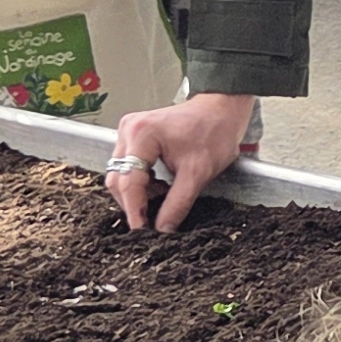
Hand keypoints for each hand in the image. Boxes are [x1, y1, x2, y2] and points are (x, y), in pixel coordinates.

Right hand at [108, 91, 256, 231]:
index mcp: (141, 134)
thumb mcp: (197, 174)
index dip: (134, 210)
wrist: (221, 110)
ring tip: (164, 194)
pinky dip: (142, 182)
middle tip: (154, 218)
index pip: (129, 182)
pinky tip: (161, 184)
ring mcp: (128, 131)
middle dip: (135, 202)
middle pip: (119, 178)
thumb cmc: (213, 132)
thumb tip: (162, 229)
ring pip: (122, 174)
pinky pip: (128, 166)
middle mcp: (128, 130)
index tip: (141, 231)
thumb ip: (177, 204)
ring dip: (139, 192)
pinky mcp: (134, 136)